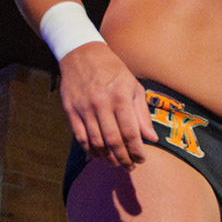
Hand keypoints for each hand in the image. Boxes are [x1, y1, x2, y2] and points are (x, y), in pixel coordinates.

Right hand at [59, 42, 155, 168]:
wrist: (82, 54)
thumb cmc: (113, 71)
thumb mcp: (134, 87)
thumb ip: (142, 114)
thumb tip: (152, 138)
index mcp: (120, 97)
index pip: (130, 132)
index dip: (137, 150)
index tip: (142, 159)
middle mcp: (101, 104)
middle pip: (113, 140)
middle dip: (123, 158)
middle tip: (130, 167)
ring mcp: (84, 108)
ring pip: (96, 142)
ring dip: (107, 157)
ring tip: (116, 163)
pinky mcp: (70, 110)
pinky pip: (80, 137)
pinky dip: (90, 150)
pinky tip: (98, 155)